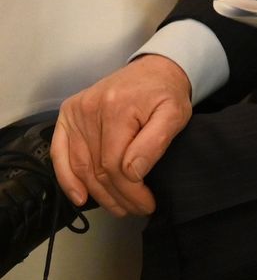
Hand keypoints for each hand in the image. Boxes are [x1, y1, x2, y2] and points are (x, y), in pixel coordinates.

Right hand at [50, 55, 192, 217]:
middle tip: (135, 210)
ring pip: (80, 166)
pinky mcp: (67, 113)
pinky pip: (60, 152)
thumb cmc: (166, 93)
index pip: (116, 165)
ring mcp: (75, 111)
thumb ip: (155, 142)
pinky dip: (66, 178)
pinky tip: (80, 197)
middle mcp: (90, 109)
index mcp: (117, 109)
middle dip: (117, 197)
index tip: (147, 204)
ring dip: (97, 194)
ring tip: (118, 207)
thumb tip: (132, 173)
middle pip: (97, 169)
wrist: (154, 69)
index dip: (130, 191)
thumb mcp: (175, 114)